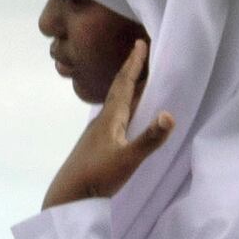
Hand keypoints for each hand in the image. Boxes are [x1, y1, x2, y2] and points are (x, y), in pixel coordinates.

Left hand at [44, 35, 175, 209]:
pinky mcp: (99, 144)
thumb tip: (170, 114)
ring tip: (141, 78)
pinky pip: (117, 117)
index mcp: (110, 118)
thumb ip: (149, 138)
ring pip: (118, 103)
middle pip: (120, 89)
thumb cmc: (97, 175)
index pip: (124, 84)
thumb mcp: (128, 158)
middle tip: (142, 52)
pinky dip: (127, 108)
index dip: (133, 64)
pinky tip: (129, 115)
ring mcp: (100, 132)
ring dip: (130, 88)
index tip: (140, 42)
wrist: (69, 196)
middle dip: (132, 70)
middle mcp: (104, 120)